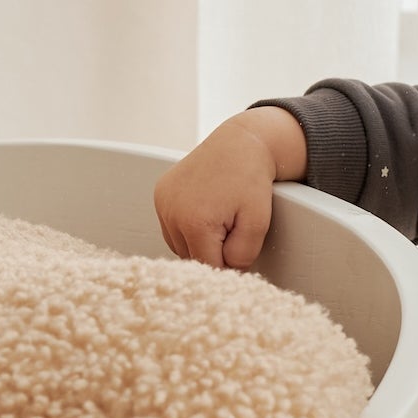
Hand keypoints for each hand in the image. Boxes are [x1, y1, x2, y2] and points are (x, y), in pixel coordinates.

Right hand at [153, 112, 295, 267]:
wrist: (240, 144)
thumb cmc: (251, 180)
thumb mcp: (257, 223)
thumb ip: (242, 256)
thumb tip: (226, 272)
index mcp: (194, 223)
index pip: (208, 267)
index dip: (227, 266)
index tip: (240, 253)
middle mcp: (171, 213)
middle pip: (192, 258)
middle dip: (214, 253)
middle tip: (234, 231)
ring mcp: (162, 203)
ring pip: (179, 246)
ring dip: (198, 244)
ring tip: (221, 220)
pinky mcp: (159, 196)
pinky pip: (171, 229)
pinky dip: (187, 231)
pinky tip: (205, 216)